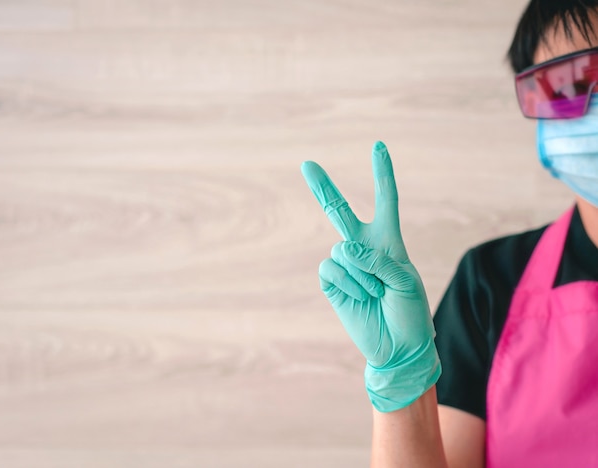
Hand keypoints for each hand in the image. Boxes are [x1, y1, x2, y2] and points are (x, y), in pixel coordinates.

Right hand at [301, 141, 440, 411]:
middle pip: (339, 211)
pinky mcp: (332, 283)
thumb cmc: (410, 312)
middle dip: (323, 188)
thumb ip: (377, 260)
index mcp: (389, 242)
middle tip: (307, 164)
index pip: (385, 200)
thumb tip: (343, 248)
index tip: (378, 146)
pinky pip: (331, 269)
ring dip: (362, 274)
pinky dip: (349, 283)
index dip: (382, 173)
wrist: (398, 347)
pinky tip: (361, 297)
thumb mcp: (405, 282)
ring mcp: (346, 265)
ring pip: (342, 250)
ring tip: (376, 294)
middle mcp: (364, 248)